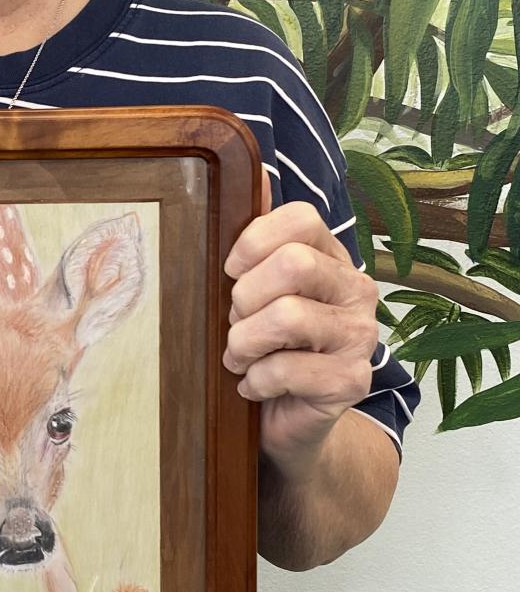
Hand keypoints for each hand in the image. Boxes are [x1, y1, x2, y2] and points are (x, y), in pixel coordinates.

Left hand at [222, 168, 379, 466]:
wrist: (285, 421)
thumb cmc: (263, 346)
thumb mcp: (253, 289)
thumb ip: (255, 236)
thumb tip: (252, 170)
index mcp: (331, 256)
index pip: (303, 218)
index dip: (255, 240)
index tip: (229, 270)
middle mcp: (356, 289)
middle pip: (295, 264)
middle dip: (246, 296)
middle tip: (234, 321)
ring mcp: (361, 336)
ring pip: (287, 317)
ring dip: (244, 341)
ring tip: (239, 356)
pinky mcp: (353, 381)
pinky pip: (287, 369)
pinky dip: (255, 380)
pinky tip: (253, 386)